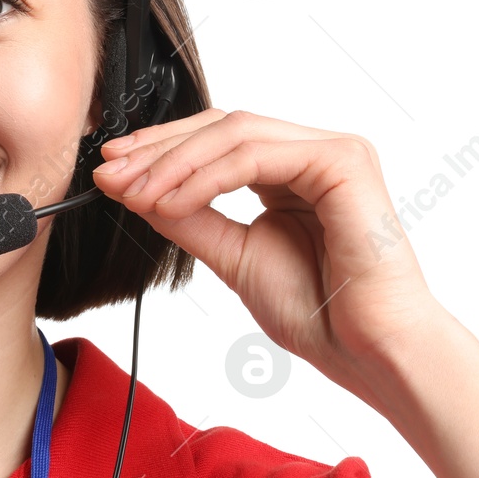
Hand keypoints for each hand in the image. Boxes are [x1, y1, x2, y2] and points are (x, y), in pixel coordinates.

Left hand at [91, 108, 460, 412]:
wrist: (369, 351)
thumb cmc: (321, 314)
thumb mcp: (234, 257)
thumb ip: (189, 218)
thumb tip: (134, 190)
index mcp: (291, 173)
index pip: (216, 141)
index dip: (159, 150)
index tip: (110, 170)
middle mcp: (313, 154)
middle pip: (221, 126)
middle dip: (157, 148)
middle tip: (109, 170)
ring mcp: (332, 151)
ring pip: (236, 132)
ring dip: (174, 161)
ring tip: (135, 193)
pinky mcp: (343, 161)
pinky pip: (258, 155)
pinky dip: (207, 175)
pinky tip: (172, 201)